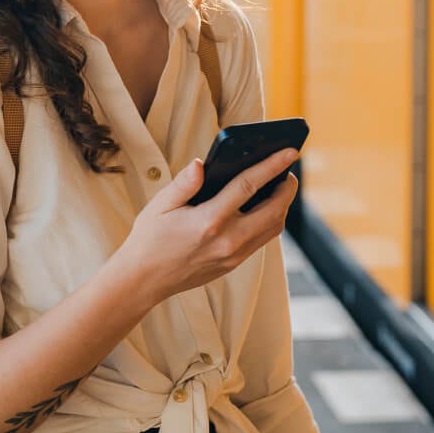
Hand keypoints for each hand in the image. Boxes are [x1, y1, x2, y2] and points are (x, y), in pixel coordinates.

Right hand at [118, 148, 298, 303]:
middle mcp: (227, 241)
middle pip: (274, 210)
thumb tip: (200, 164)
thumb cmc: (149, 239)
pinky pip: (262, 240)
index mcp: (208, 221)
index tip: (289, 152)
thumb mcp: (159, 205)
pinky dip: (270, 221)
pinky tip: (263, 207)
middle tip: (288, 169)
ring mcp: (233, 256)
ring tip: (280, 186)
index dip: (272, 166)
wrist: (144, 280)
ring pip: (273, 228)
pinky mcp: (233, 264)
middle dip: (287, 187)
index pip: (248, 186)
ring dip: (282, 205)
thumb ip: (183, 183)